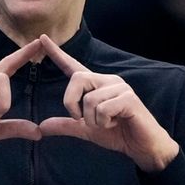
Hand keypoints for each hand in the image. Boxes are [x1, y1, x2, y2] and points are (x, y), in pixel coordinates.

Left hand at [38, 35, 178, 171]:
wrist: (142, 147)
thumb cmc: (118, 134)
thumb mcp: (87, 129)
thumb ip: (66, 125)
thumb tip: (41, 126)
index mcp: (96, 85)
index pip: (73, 66)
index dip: (57, 53)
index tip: (42, 37)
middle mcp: (108, 80)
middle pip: (77, 78)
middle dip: (72, 103)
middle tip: (82, 119)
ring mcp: (119, 87)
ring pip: (90, 100)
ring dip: (93, 120)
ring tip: (108, 123)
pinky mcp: (129, 98)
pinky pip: (103, 108)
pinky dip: (104, 122)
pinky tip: (116, 123)